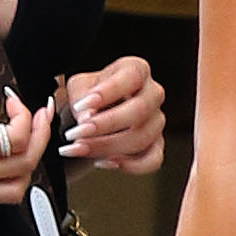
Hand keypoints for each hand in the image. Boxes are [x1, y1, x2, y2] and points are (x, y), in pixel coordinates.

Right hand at [0, 89, 51, 208]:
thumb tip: (1, 122)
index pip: (17, 137)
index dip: (26, 117)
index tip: (18, 104)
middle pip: (26, 163)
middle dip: (40, 137)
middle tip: (41, 118)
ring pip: (18, 188)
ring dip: (29, 164)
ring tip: (28, 143)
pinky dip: (12, 181)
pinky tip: (9, 163)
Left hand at [61, 56, 166, 174]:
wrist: (93, 114)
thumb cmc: (90, 96)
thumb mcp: (79, 87)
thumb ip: (81, 97)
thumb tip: (87, 117)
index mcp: (137, 70)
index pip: (132, 77)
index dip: (108, 92)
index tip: (84, 105)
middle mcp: (152, 94)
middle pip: (140, 110)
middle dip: (105, 124)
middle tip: (78, 132)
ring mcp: (157, 121)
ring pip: (143, 137)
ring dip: (108, 146)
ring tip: (81, 148)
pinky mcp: (157, 145)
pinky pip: (153, 160)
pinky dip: (129, 165)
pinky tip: (105, 162)